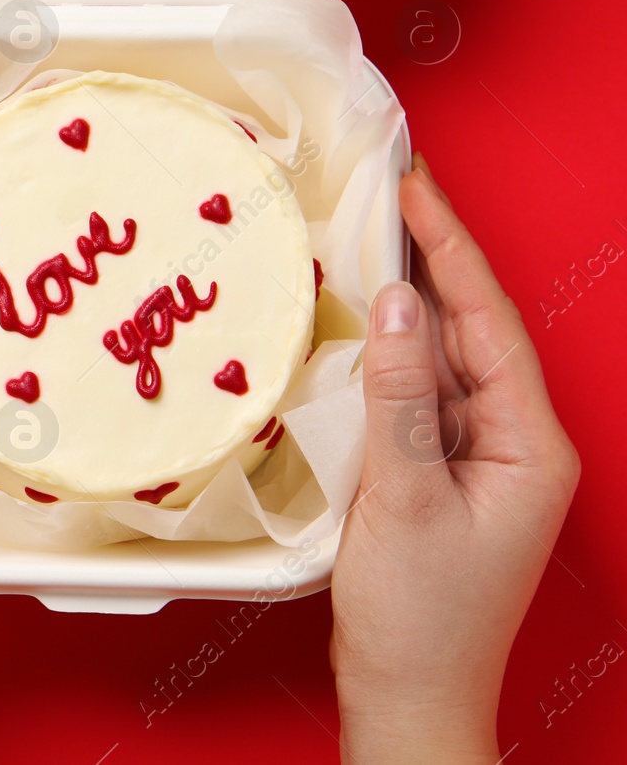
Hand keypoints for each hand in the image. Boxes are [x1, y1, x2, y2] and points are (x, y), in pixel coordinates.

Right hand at [330, 155, 580, 762]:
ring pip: (439, 360)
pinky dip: (383, 357)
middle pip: (470, 332)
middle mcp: (512, 443)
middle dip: (429, 262)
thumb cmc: (418, 616)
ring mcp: (474, 458)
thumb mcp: (403, 498)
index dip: (451, 249)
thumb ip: (400, 396)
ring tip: (361, 242)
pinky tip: (352, 327)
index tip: (416, 187)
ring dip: (403, 306)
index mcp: (529, 445)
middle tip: (385, 194)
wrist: (408, 695)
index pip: (490, 323)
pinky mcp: (436, 473)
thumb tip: (399, 305)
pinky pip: (413, 396)